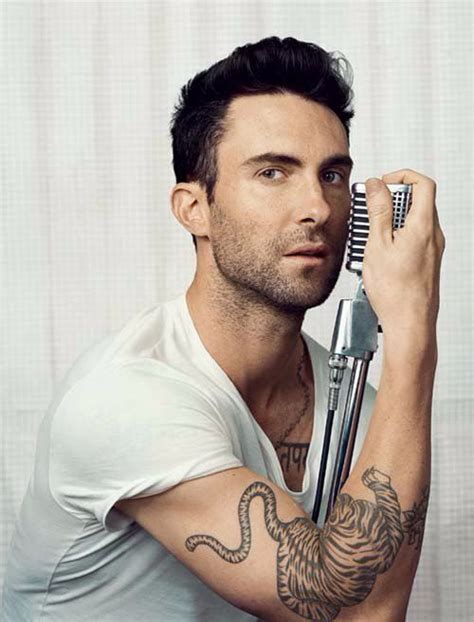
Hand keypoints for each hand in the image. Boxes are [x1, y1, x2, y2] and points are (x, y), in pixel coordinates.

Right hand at [362, 170, 444, 337]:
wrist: (410, 323)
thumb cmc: (396, 292)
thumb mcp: (378, 244)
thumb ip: (378, 211)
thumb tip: (377, 185)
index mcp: (424, 226)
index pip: (423, 184)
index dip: (401, 176)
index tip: (382, 184)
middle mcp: (433, 235)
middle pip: (417, 201)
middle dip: (391, 200)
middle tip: (370, 210)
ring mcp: (432, 249)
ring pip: (413, 221)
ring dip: (390, 221)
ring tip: (370, 236)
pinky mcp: (426, 262)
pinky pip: (412, 238)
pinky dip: (395, 237)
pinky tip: (378, 254)